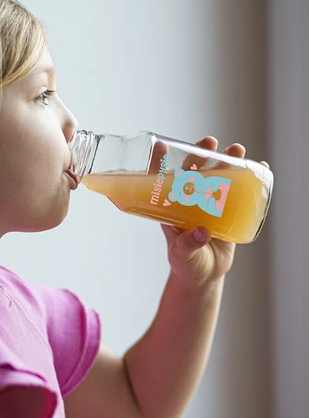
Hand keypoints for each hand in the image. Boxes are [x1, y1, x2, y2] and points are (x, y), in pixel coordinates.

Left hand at [160, 136, 269, 286]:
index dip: (159, 162)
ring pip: (217, 176)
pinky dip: (249, 177)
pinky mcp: (227, 209)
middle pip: (192, 171)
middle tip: (210, 142)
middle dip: (200, 154)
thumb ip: (188, 244)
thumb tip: (202, 232)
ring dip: (226, 160)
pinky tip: (259, 166)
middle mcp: (188, 200)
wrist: (205, 274)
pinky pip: (238, 190)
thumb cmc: (186, 263)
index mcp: (170, 207)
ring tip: (237, 150)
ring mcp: (209, 203)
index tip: (162, 145)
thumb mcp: (182, 255)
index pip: (161, 179)